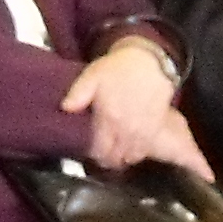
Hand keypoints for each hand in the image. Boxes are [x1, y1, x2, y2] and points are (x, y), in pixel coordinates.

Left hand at [58, 41, 209, 177]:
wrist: (147, 61)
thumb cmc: (118, 68)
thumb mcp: (92, 75)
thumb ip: (78, 93)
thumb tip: (66, 108)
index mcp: (109, 116)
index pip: (100, 150)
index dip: (94, 155)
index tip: (91, 151)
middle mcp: (127, 127)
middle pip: (116, 158)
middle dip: (107, 159)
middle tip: (103, 154)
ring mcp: (144, 129)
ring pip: (132, 156)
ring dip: (123, 157)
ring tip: (116, 152)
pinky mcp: (156, 127)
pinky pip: (146, 149)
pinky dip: (138, 152)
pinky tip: (131, 145)